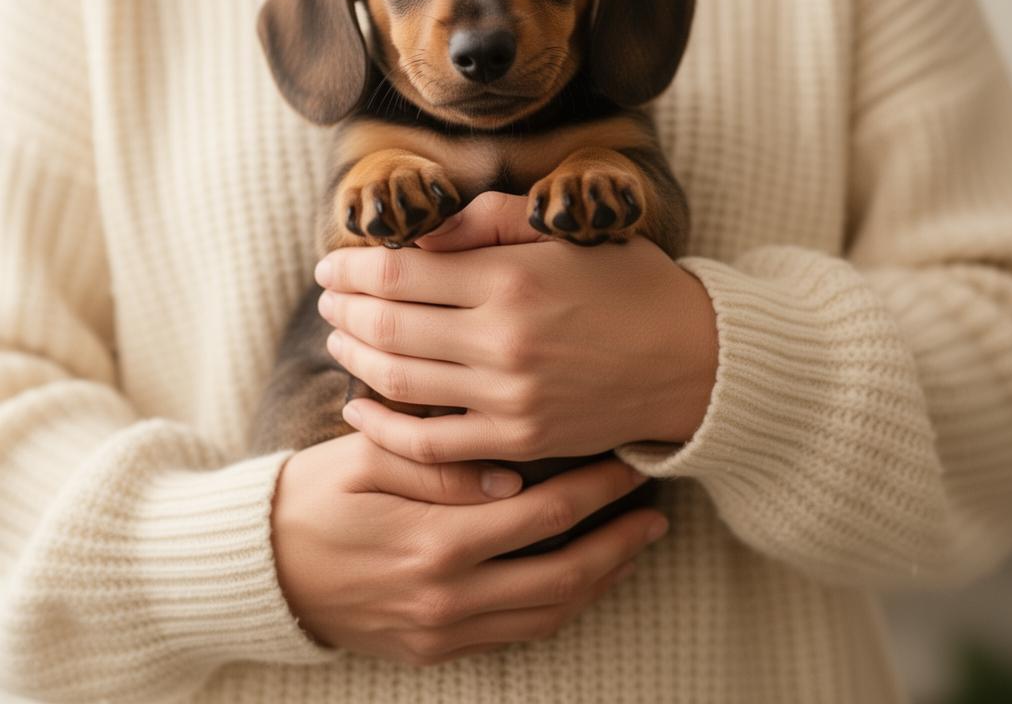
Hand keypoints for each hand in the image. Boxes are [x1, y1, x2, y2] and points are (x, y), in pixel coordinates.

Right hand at [271, 434, 666, 662]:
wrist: (260, 569)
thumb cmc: (313, 496)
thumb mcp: (365, 459)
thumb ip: (438, 466)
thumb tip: (507, 477)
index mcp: (435, 540)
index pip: (542, 514)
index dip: (595, 490)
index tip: (628, 464)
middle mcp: (448, 596)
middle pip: (561, 574)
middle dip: (618, 542)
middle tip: (655, 513)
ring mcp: (442, 630)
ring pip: (547, 614)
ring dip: (599, 580)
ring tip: (632, 547)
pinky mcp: (433, 649)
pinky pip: (515, 635)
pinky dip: (558, 608)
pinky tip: (579, 581)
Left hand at [314, 192, 718, 464]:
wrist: (692, 359)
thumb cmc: (627, 283)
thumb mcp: (564, 233)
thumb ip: (487, 222)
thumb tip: (419, 235)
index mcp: (511, 280)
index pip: (399, 272)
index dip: (352, 268)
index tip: (329, 264)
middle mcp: (502, 341)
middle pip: (388, 326)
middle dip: (343, 310)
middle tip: (326, 298)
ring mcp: (508, 399)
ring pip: (399, 382)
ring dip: (355, 357)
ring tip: (339, 338)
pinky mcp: (518, 441)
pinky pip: (431, 446)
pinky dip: (385, 429)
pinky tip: (360, 409)